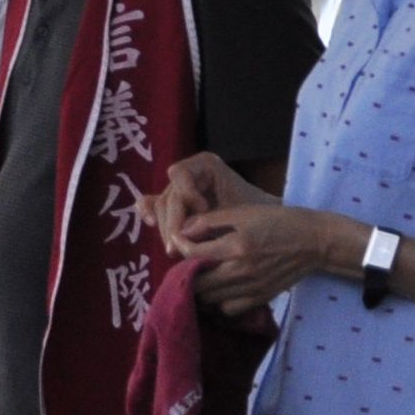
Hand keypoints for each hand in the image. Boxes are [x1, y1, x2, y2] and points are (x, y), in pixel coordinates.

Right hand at [141, 149, 269, 246]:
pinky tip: (150, 225)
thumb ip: (206, 219)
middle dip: (172, 222)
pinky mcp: (172, 205)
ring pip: (160, 207)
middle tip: (179, 246)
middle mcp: (188, 173)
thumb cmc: (255, 214)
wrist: (266, 225)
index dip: (185, 194)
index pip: (180, 174)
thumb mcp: (234, 212)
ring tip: (176, 250)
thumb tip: (179, 235)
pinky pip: (151, 205)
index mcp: (204, 164)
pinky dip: (148, 214)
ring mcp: (178, 189)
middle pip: (168, 195)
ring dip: (165, 228)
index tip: (204, 211)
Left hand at [168, 198, 353, 318]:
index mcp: (237, 246)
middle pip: (197, 283)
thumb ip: (209, 221)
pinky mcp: (261, 298)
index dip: (180, 246)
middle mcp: (242, 271)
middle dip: (186, 271)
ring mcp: (252, 288)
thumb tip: (182, 231)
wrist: (315, 241)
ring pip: (209, 299)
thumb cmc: (278, 221)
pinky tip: (221, 287)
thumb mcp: (244, 213)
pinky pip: (228, 308)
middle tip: (187, 261)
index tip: (179, 240)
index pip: (193, 254)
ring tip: (202, 274)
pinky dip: (219, 301)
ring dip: (201, 288)